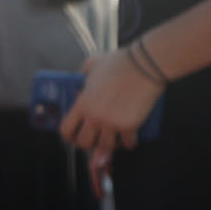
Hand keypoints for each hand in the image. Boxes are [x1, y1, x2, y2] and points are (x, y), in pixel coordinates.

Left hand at [56, 48, 163, 187]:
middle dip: (89, 143)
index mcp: (82, 103)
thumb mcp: (92, 64)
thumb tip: (79, 84)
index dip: (68, 136)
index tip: (73, 136)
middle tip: (95, 138)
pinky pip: (127, 144)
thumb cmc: (119, 62)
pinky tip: (129, 139)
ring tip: (113, 138)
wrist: (144, 65)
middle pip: (84, 143)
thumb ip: (82, 75)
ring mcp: (112, 123)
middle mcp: (94, 116)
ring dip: (109, 145)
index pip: (66, 129)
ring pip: (105, 147)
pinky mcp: (130, 126)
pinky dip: (128, 143)